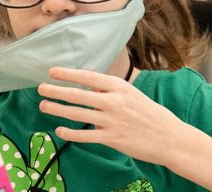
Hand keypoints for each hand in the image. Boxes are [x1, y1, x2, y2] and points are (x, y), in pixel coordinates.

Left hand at [36, 67, 196, 165]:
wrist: (169, 137)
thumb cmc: (151, 114)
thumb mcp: (133, 95)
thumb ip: (111, 90)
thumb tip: (89, 86)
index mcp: (120, 87)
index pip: (88, 77)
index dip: (68, 74)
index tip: (52, 71)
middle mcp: (114, 102)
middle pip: (78, 95)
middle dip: (56, 91)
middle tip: (41, 89)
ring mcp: (112, 121)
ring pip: (77, 114)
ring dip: (57, 109)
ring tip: (43, 106)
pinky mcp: (112, 139)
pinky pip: (85, 136)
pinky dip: (70, 133)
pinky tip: (59, 130)